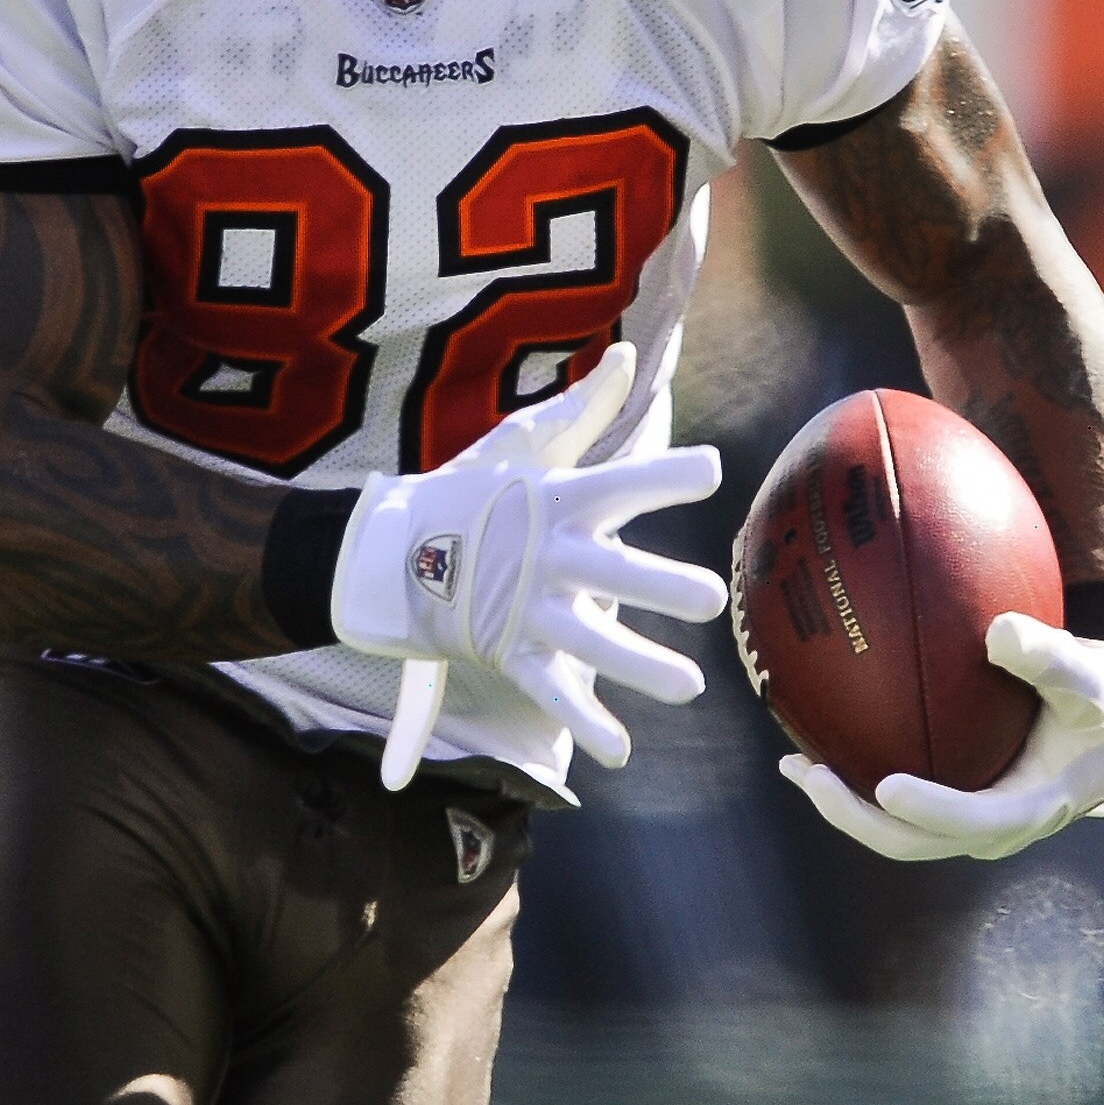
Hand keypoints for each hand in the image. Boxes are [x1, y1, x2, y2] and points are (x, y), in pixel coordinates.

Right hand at [329, 343, 725, 788]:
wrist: (391, 553)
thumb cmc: (471, 492)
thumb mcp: (524, 444)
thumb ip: (583, 407)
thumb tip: (625, 355)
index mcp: (557, 500)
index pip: (618, 482)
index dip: (662, 476)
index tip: (712, 472)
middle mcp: (547, 556)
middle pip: (609, 572)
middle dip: (657, 586)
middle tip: (711, 600)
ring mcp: (527, 609)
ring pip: (587, 642)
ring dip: (636, 666)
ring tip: (688, 686)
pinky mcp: (510, 650)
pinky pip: (550, 691)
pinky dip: (583, 723)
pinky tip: (621, 749)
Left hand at [779, 610, 1103, 861]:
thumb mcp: (1093, 677)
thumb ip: (1050, 657)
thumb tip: (998, 630)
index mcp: (1032, 807)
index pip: (976, 821)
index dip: (932, 811)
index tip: (887, 788)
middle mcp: (994, 826)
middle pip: (915, 843)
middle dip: (858, 818)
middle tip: (811, 775)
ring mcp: (969, 822)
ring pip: (898, 832)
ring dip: (845, 806)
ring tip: (794, 766)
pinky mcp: (955, 805)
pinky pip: (899, 806)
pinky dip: (858, 783)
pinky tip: (817, 744)